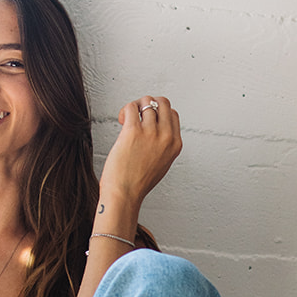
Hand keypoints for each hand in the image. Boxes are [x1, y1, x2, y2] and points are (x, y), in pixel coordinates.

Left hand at [97, 95, 181, 213]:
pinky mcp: (134, 131)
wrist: (125, 194)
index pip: (173, 114)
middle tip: (137, 115)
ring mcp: (151, 133)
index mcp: (175, 144)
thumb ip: (163, 145)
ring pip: (146, 101)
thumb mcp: (162, 163)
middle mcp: (166, 137)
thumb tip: (155, 127)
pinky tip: (121, 121)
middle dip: (148, 104)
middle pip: (162, 102)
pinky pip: (131, 107)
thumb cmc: (138, 183)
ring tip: (127, 120)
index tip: (147, 121)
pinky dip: (125, 110)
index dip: (158, 113)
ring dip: (135, 107)